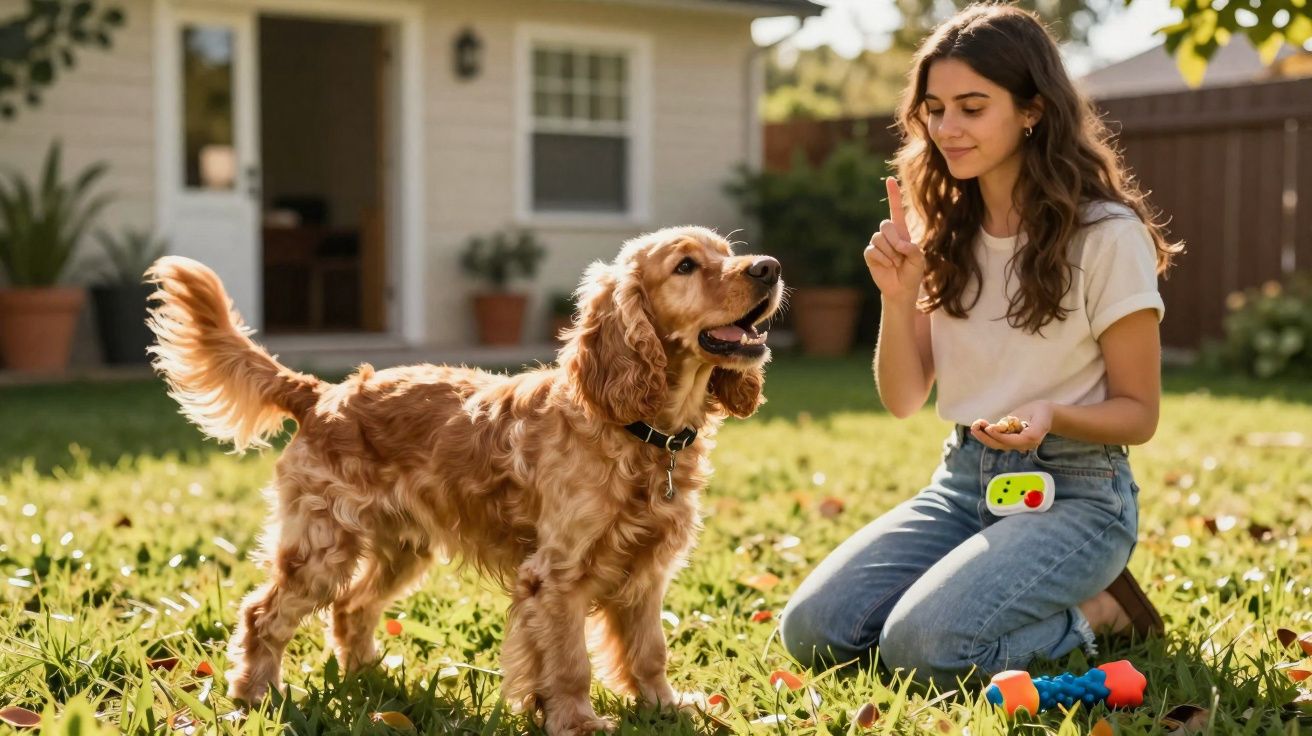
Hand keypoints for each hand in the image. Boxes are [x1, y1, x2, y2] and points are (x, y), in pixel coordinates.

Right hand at [863, 177, 925, 304]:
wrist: (901, 290)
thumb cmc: (912, 273)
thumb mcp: (919, 259)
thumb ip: (913, 249)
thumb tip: (899, 245)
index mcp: (901, 232)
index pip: (896, 209)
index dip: (893, 195)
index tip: (890, 179)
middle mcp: (888, 235)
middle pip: (886, 225)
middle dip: (895, 240)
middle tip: (901, 255)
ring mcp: (877, 244)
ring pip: (878, 238)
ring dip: (890, 253)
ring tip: (895, 263)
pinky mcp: (870, 255)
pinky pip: (872, 251)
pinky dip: (882, 260)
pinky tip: (886, 266)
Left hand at [970, 401, 1053, 451]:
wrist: (1045, 415)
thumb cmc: (1042, 412)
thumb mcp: (1041, 414)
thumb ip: (1029, 425)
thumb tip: (1007, 427)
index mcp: (1031, 439)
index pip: (1013, 441)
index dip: (1000, 436)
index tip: (988, 428)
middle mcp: (1022, 445)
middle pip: (1001, 445)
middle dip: (986, 437)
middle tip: (975, 426)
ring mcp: (1014, 444)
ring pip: (996, 444)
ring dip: (983, 436)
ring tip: (974, 425)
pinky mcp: (1008, 439)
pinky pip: (995, 440)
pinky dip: (985, 434)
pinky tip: (976, 427)